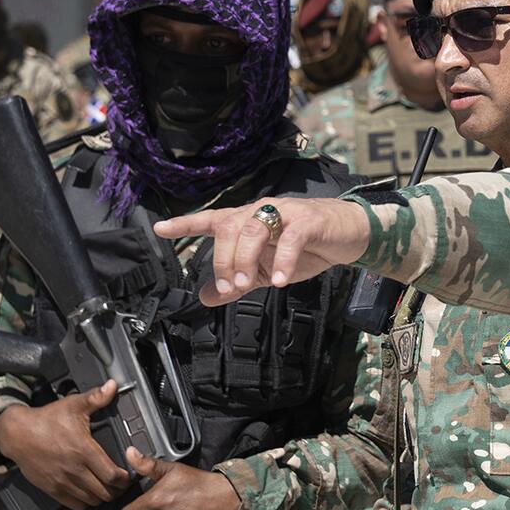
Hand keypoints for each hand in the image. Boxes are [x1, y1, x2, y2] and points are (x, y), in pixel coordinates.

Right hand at [0, 382, 130, 509]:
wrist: (17, 434)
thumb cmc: (47, 419)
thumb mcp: (73, 405)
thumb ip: (96, 398)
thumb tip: (113, 385)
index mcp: (83, 450)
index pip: (112, 475)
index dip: (124, 479)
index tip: (127, 475)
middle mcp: (74, 470)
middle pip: (105, 492)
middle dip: (116, 490)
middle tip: (120, 483)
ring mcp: (62, 482)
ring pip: (91, 501)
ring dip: (102, 497)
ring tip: (106, 488)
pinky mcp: (52, 489)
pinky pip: (74, 505)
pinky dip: (85, 502)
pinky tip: (88, 493)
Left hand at [156, 197, 373, 305]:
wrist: (349, 235)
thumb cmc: (306, 248)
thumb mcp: (266, 270)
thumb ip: (238, 282)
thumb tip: (205, 297)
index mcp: (247, 222)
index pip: (212, 220)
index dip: (186, 223)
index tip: (160, 229)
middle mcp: (262, 212)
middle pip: (229, 227)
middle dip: (224, 259)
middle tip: (230, 287)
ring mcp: (286, 213)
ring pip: (254, 229)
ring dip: (246, 258)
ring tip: (248, 284)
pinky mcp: (309, 221)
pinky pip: (291, 238)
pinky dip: (283, 261)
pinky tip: (279, 281)